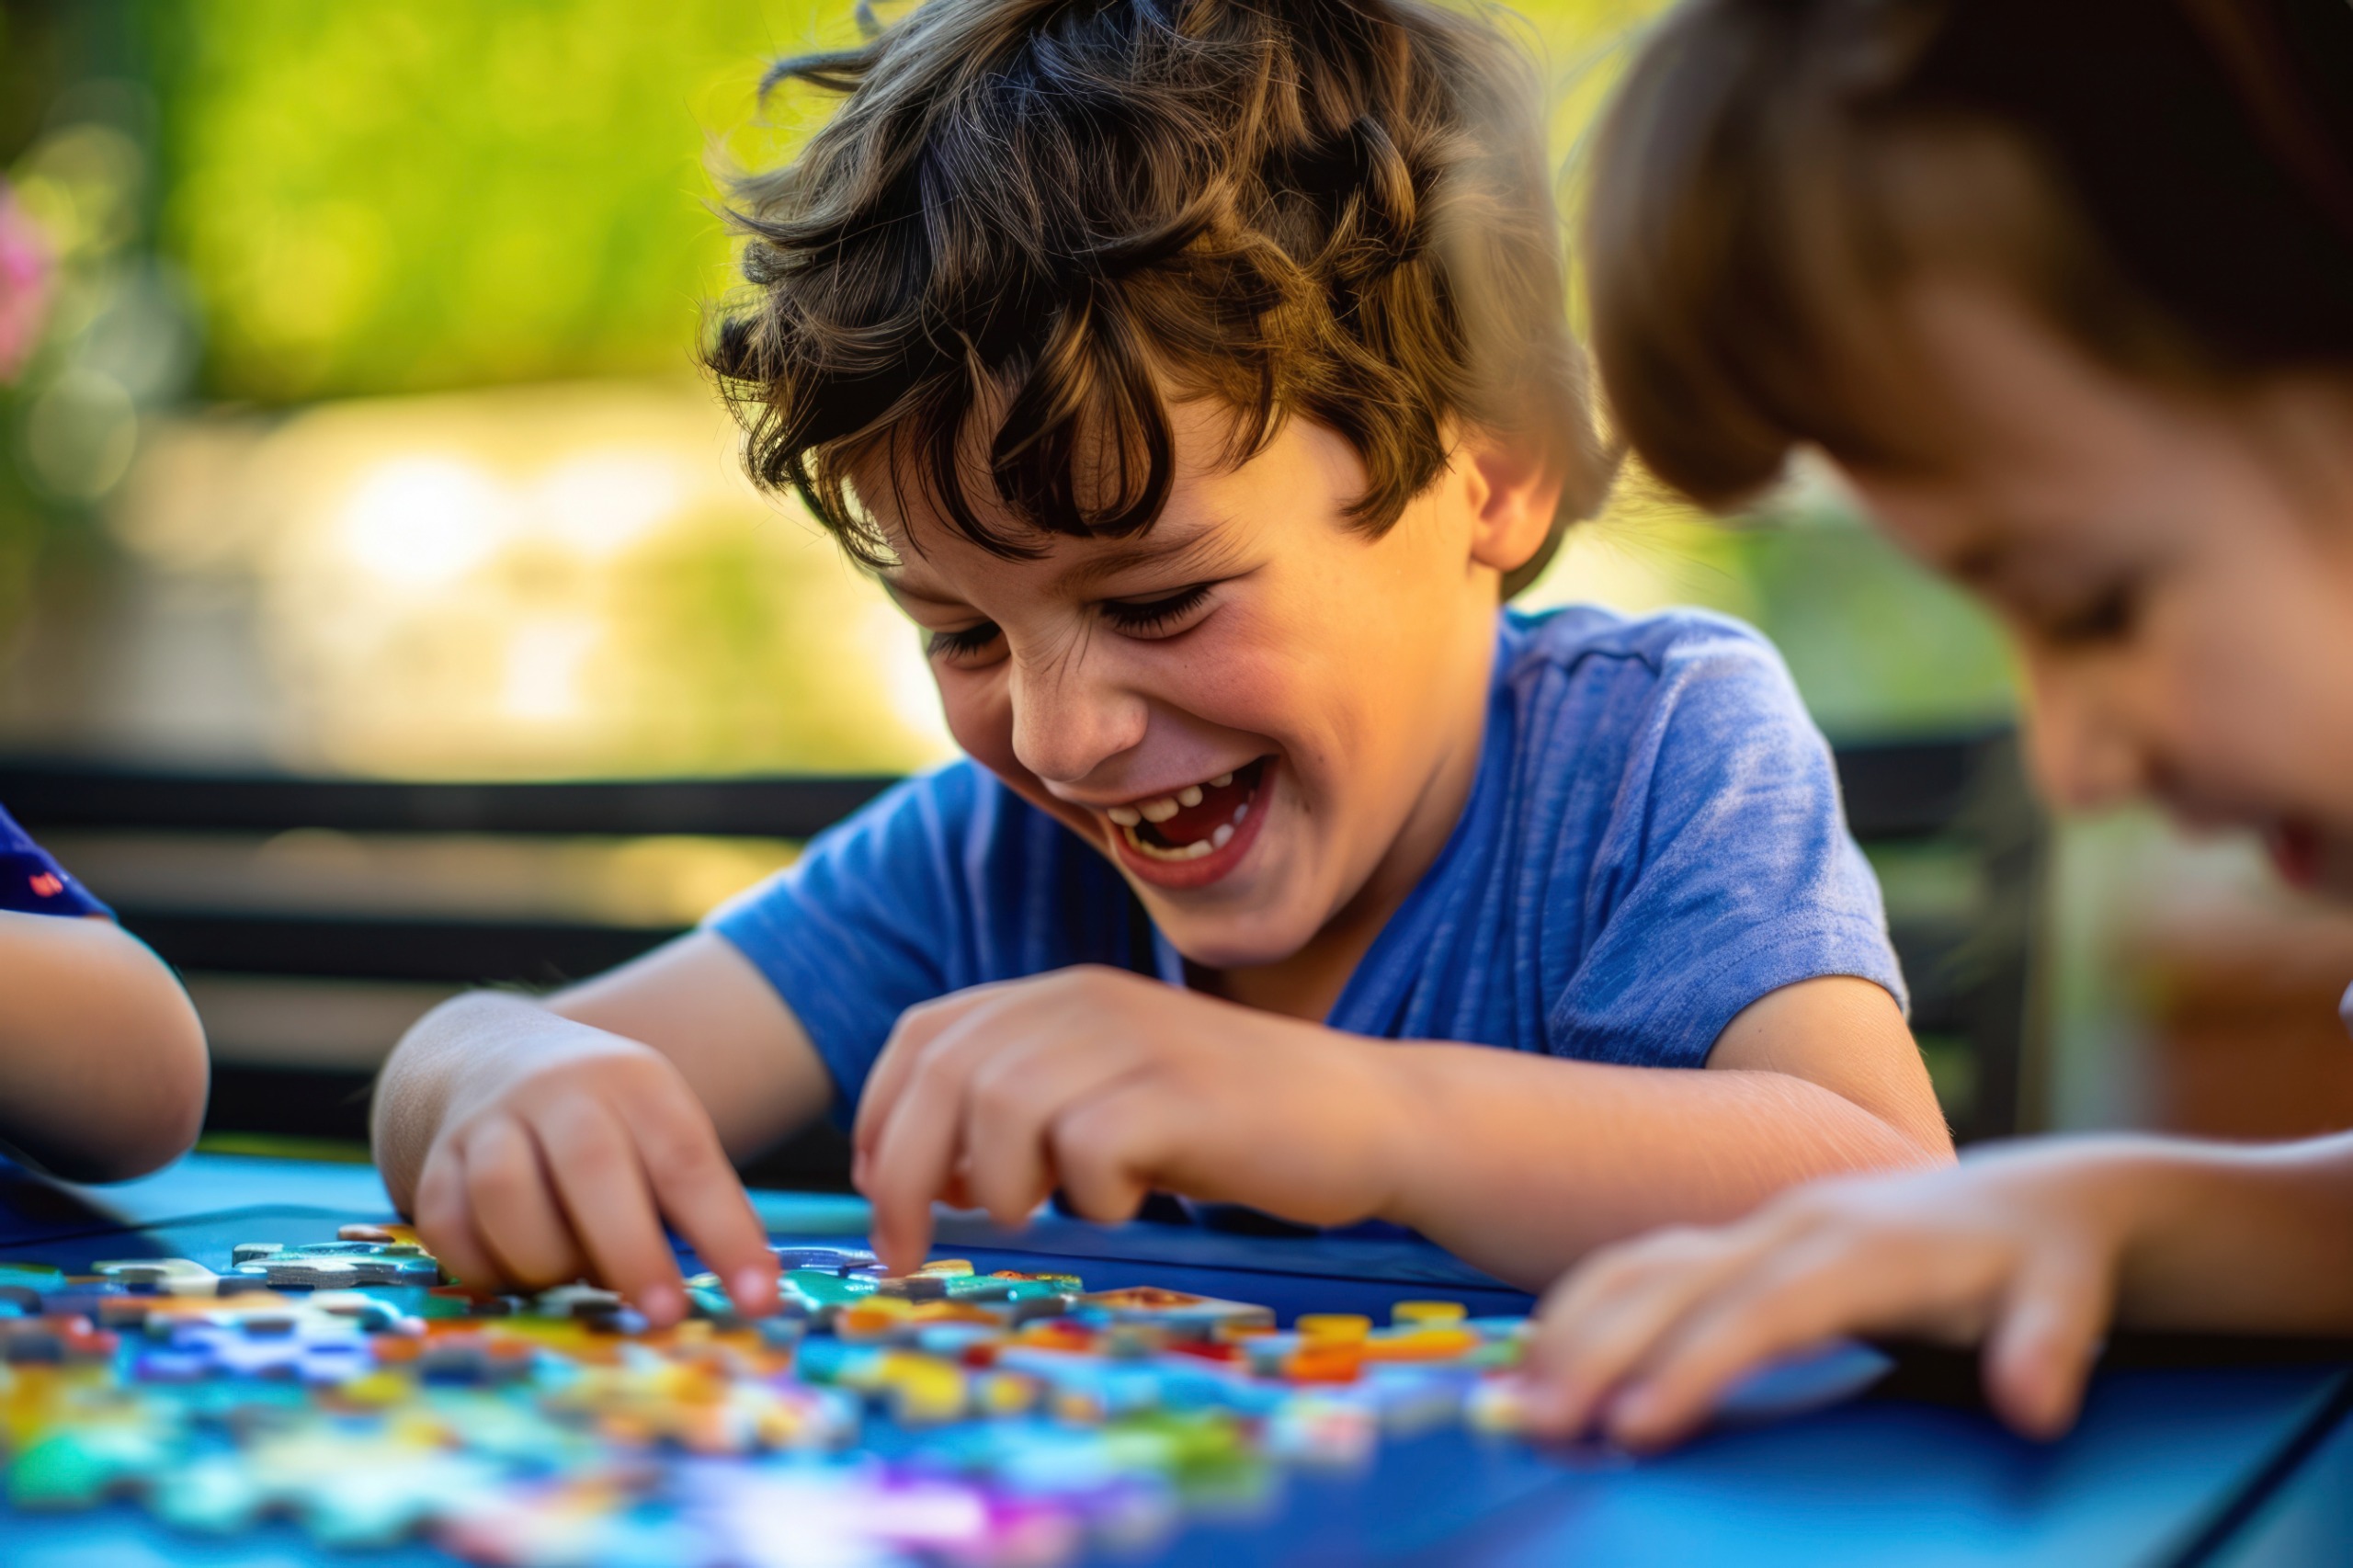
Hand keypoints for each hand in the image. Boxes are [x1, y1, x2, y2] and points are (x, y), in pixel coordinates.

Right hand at [408, 1020, 780, 1325]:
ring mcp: (488, 1121)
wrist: (493, 1058)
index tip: (758, 1299)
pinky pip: (447, 1226)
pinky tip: (515, 1274)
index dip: (725, 1234)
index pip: (687, 1159)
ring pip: (505, 1194)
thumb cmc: (606, 1122)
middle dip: (631, 1252)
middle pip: (592, 1167)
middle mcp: (558, 1091)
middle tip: (664, 1317)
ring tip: (572, 1275)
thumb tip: (747, 1293)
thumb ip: (693, 1204)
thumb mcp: (660, 1131)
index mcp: (634, 1082)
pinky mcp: (435, 1160)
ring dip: (545, 1259)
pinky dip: (485, 1267)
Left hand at [852, 966, 1408, 1274]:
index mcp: (1059, 994)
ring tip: (1050, 1212)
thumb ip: (1025, 1115)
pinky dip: (1090, 1197)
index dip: (881, 1119)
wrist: (1369, 1115)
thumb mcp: (1112, 1095)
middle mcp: (1085, 1001)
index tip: (884, 1195)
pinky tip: (1130, 1201)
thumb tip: (937, 1181)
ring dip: (1002, 1186)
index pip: (922, 1035)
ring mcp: (1134, 1042)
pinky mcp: (1179, 1095)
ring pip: (998, 1110)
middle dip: (903, 1176)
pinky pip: (1085, 1153)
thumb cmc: (1233, 1121)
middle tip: (907, 1254)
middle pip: (940, 1077)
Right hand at [1519, 1143, 2163, 1448]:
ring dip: (1575, 1327)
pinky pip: (1644, 1264)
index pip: (1765, 1313)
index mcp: (1864, 1248)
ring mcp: (1761, 1228)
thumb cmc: (2045, 1260)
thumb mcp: (2071, 1297)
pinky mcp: (1741, 1242)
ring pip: (1643, 1265)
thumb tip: (2035, 1405)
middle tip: (1537, 1423)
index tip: (1638, 1426)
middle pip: (1675, 1284)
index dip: (1698, 1367)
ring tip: (1518, 1398)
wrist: (2036, 1195)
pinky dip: (1584, 1306)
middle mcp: (1796, 1228)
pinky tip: (1544, 1356)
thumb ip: (2048, 1347)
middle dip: (1601, 1351)